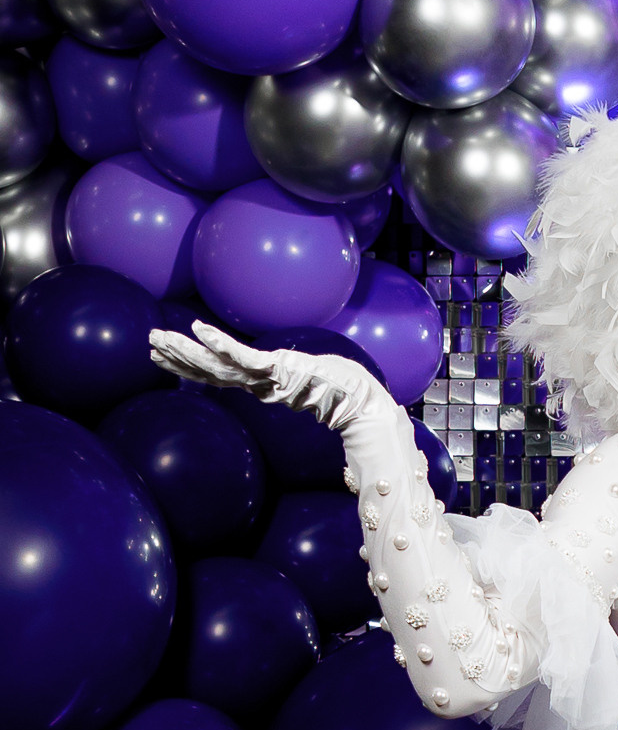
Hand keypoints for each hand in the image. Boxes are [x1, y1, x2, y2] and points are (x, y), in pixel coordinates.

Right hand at [150, 327, 379, 432]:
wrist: (357, 400)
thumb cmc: (336, 386)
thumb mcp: (302, 377)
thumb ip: (285, 374)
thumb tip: (277, 369)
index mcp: (258, 384)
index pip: (214, 374)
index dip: (185, 367)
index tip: (160, 356)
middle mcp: (256, 383)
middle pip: (207, 370)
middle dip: (176, 357)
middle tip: (148, 344)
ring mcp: (263, 377)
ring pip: (215, 363)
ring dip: (185, 350)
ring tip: (159, 338)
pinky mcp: (274, 370)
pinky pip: (241, 355)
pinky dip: (219, 343)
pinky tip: (197, 329)